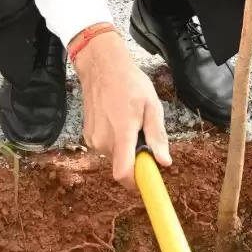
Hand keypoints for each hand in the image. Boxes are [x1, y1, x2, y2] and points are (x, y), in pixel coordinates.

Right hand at [71, 30, 170, 188]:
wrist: (101, 67)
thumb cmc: (129, 83)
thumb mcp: (152, 105)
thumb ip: (157, 135)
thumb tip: (164, 161)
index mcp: (122, 133)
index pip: (123, 173)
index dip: (136, 184)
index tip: (148, 184)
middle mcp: (104, 141)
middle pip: (123, 166)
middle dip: (136, 158)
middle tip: (143, 135)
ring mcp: (93, 139)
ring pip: (115, 157)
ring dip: (126, 148)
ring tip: (130, 123)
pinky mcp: (88, 137)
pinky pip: (106, 149)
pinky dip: (115, 142)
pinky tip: (118, 121)